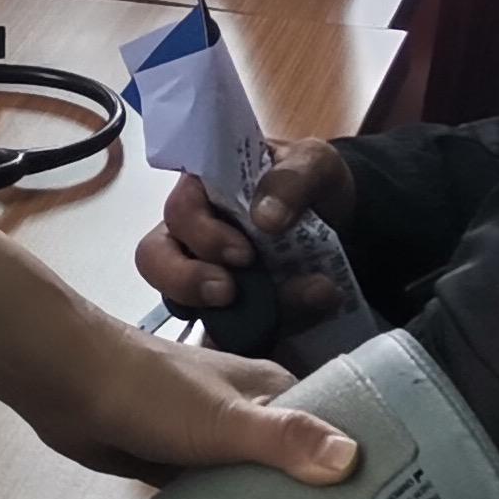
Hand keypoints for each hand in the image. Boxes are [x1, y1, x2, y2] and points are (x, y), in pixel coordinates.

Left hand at [0, 167, 354, 489]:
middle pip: (297, 457)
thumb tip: (354, 459)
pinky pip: (218, 495)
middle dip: (319, 493)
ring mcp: (212, 436)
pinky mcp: (180, 461)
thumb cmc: (150, 390)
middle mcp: (248, 409)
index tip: (391, 498)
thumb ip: (282, 437)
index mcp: (270, 386)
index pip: (333, 422)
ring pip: (256, 478)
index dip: (361, 455)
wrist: (69, 384)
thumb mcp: (223, 417)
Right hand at [132, 141, 357, 321]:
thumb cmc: (311, 180)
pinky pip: (221, 332)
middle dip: (187, 281)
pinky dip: (253, 334)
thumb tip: (264, 218)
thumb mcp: (313, 164)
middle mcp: (193, 233)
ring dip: (221, 317)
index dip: (201, 235)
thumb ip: (291, 180)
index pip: (178, 211)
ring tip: (271, 319)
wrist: (341, 218)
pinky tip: (292, 325)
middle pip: (157, 260)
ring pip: (181, 304)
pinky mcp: (227, 309)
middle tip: (229, 293)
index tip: (244, 255)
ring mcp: (207, 274)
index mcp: (204, 189)